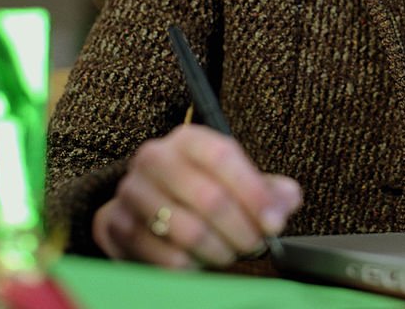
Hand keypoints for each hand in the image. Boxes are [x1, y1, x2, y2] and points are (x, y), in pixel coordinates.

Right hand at [92, 124, 300, 268]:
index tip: (274, 222)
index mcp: (188, 138)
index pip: (223, 156)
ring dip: (218, 250)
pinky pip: (162, 256)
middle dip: (241, 229)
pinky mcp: (117, 225)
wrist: (143, 202)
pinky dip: (190, 267)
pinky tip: (200, 263)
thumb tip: (288, 199)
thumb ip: (268, 188)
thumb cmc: (200, 188)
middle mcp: (155, 157)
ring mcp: (132, 190)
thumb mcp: (235, 179)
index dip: (254, 192)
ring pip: (186, 230)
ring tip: (229, 253)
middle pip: (208, 197)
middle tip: (255, 244)